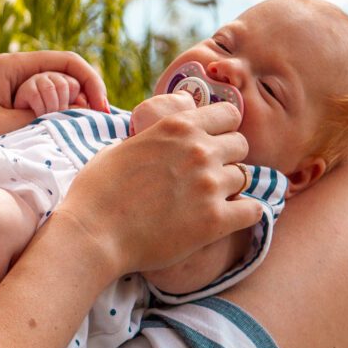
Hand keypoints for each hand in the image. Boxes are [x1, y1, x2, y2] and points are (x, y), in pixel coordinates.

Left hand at [0, 51, 109, 139]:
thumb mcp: (3, 127)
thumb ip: (41, 117)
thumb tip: (75, 112)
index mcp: (13, 66)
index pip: (67, 61)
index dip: (91, 82)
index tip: (102, 109)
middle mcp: (15, 70)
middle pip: (65, 75)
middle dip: (77, 99)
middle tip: (76, 127)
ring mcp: (13, 86)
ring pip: (57, 91)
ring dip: (65, 111)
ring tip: (61, 135)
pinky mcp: (10, 103)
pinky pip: (43, 105)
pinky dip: (54, 118)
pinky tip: (57, 135)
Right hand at [51, 98, 261, 277]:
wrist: (94, 233)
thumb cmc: (98, 190)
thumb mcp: (124, 144)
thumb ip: (154, 136)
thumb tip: (163, 135)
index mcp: (178, 125)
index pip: (229, 114)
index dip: (223, 128)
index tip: (215, 141)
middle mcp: (199, 149)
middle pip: (241, 144)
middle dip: (228, 157)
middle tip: (210, 174)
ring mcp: (209, 184)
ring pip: (245, 177)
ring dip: (231, 187)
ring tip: (211, 199)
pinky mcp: (215, 220)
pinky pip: (253, 210)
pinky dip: (246, 214)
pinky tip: (232, 218)